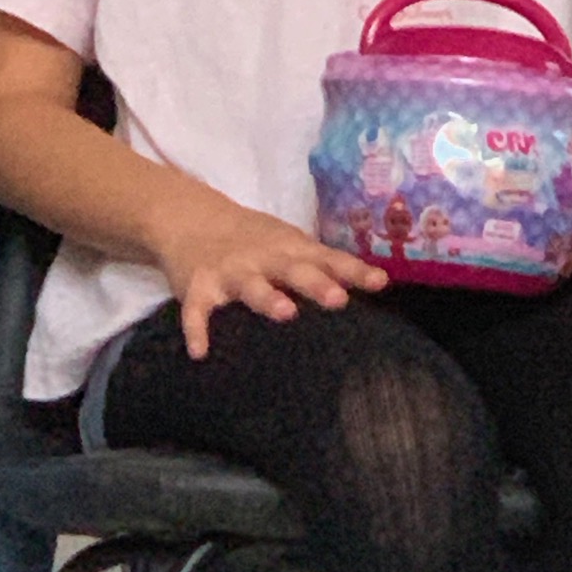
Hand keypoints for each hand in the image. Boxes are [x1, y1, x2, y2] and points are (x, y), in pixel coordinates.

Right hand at [155, 199, 387, 358]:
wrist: (191, 218)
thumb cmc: (254, 240)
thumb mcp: (289, 245)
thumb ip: (325, 265)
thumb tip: (377, 283)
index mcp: (289, 248)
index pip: (327, 259)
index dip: (353, 271)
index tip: (380, 283)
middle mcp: (263, 257)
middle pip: (293, 270)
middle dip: (316, 284)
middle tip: (339, 300)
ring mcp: (229, 271)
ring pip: (250, 285)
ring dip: (267, 297)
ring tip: (286, 313)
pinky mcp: (197, 286)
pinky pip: (196, 310)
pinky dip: (196, 329)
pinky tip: (200, 352)